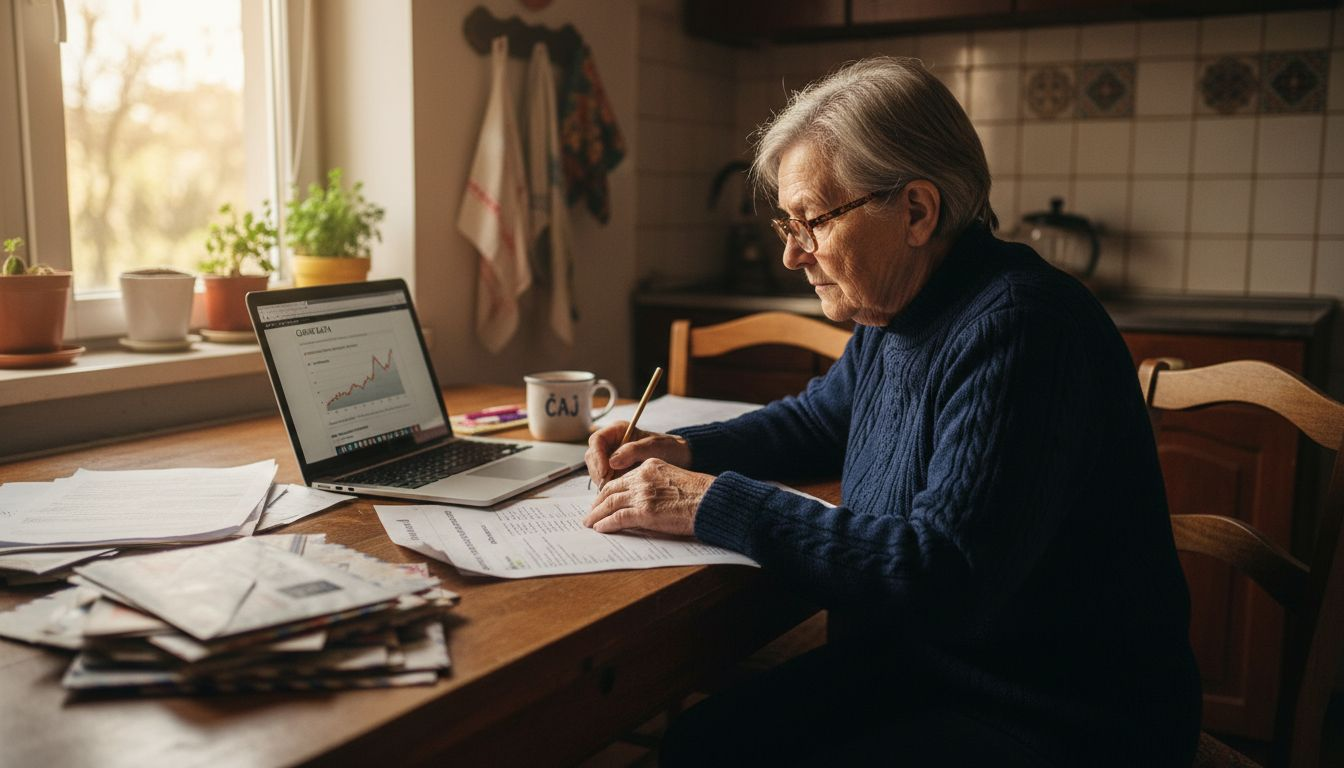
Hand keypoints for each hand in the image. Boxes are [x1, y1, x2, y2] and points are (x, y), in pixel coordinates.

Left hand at [583, 458, 713, 535]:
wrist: (710, 501)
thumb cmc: (699, 493)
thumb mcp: (674, 478)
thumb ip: (657, 483)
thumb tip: (648, 499)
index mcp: (650, 466)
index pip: (622, 478)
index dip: (610, 490)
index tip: (604, 499)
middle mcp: (642, 477)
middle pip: (611, 489)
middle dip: (598, 502)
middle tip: (591, 511)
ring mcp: (642, 494)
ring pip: (610, 503)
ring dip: (596, 514)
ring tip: (590, 522)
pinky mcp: (644, 511)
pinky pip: (617, 518)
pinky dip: (606, 523)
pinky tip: (600, 528)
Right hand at [585, 421, 691, 487]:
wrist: (681, 460)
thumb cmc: (670, 449)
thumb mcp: (654, 447)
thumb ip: (633, 450)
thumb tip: (612, 461)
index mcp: (618, 431)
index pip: (596, 440)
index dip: (597, 456)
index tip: (604, 471)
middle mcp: (612, 444)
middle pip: (592, 456)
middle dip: (598, 471)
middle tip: (608, 484)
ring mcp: (612, 459)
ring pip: (596, 470)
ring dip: (603, 480)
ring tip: (618, 487)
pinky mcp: (616, 473)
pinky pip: (605, 480)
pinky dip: (609, 487)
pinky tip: (620, 492)